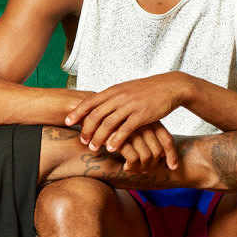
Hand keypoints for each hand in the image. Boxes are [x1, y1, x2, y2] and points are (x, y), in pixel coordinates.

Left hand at [65, 73, 184, 163]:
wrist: (169, 86)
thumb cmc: (146, 90)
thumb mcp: (126, 89)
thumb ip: (112, 97)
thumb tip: (97, 105)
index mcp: (113, 90)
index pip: (90, 101)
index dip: (77, 112)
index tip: (67, 121)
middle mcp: (119, 97)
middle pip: (96, 114)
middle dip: (86, 129)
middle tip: (82, 141)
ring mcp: (130, 106)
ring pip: (108, 124)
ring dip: (98, 138)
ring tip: (93, 148)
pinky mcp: (142, 115)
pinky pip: (125, 130)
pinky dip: (116, 140)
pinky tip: (111, 149)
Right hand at [111, 122, 178, 173]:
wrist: (90, 108)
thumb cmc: (112, 118)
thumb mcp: (131, 122)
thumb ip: (145, 133)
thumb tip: (158, 154)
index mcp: (149, 119)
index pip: (167, 139)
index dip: (172, 155)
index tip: (172, 167)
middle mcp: (144, 125)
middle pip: (158, 152)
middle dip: (152, 166)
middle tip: (144, 171)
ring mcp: (133, 132)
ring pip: (147, 157)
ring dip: (141, 168)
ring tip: (133, 171)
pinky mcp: (121, 139)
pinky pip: (134, 159)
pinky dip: (132, 167)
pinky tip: (125, 168)